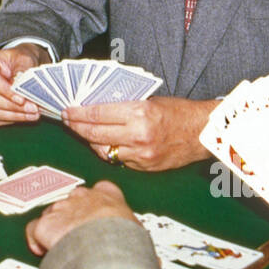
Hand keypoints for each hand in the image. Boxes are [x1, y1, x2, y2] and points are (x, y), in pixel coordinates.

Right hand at [0, 45, 47, 124]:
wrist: (17, 65)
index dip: (5, 91)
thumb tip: (22, 87)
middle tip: (32, 107)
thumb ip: (22, 70)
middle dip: (11, 105)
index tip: (22, 99)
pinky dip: (11, 119)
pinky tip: (26, 116)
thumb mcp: (23, 58)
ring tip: (32, 114)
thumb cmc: (17, 60)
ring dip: (13, 115)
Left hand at [25, 181, 139, 255]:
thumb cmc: (128, 240)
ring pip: (53, 214)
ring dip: (56, 229)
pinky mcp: (46, 223)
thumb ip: (134, 237)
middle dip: (73, 217)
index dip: (97, 205)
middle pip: (73, 201)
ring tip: (63, 249)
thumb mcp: (139, 234)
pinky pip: (35, 229)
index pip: (102, 190)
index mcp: (108, 195)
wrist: (107, 245)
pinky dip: (36, 239)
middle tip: (80, 237)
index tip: (100, 219)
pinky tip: (43, 250)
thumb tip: (146, 257)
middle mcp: (82, 196)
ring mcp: (62, 207)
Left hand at [61, 97, 218, 170]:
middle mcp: (138, 135)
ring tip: (83, 132)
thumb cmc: (178, 112)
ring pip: (104, 150)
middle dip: (76, 126)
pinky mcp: (145, 167)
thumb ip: (123, 106)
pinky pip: (119, 160)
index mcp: (139, 113)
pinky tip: (105, 143)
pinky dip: (110, 151)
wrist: (202, 133)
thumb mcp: (149, 100)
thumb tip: (95, 108)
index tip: (67, 110)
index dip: (77, 113)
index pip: (97, 114)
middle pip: (95, 133)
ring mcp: (141, 154)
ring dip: (90, 141)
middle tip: (67, 120)